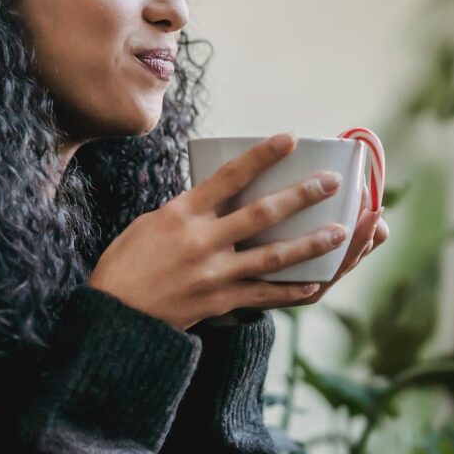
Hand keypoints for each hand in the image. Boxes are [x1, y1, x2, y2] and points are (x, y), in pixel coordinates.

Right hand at [88, 133, 355, 330]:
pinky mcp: (220, 302)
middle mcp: (202, 241)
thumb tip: (220, 197)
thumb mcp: (151, 222)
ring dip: (310, 243)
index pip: (230, 176)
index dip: (263, 155)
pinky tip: (315, 284)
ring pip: (273, 256)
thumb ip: (188, 209)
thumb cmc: (126, 262)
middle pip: (262, 214)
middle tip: (332, 183)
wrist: (114, 315)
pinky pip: (264, 295)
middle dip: (301, 196)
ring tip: (340, 233)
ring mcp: (214, 273)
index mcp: (182, 213)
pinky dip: (291, 290)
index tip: (291, 138)